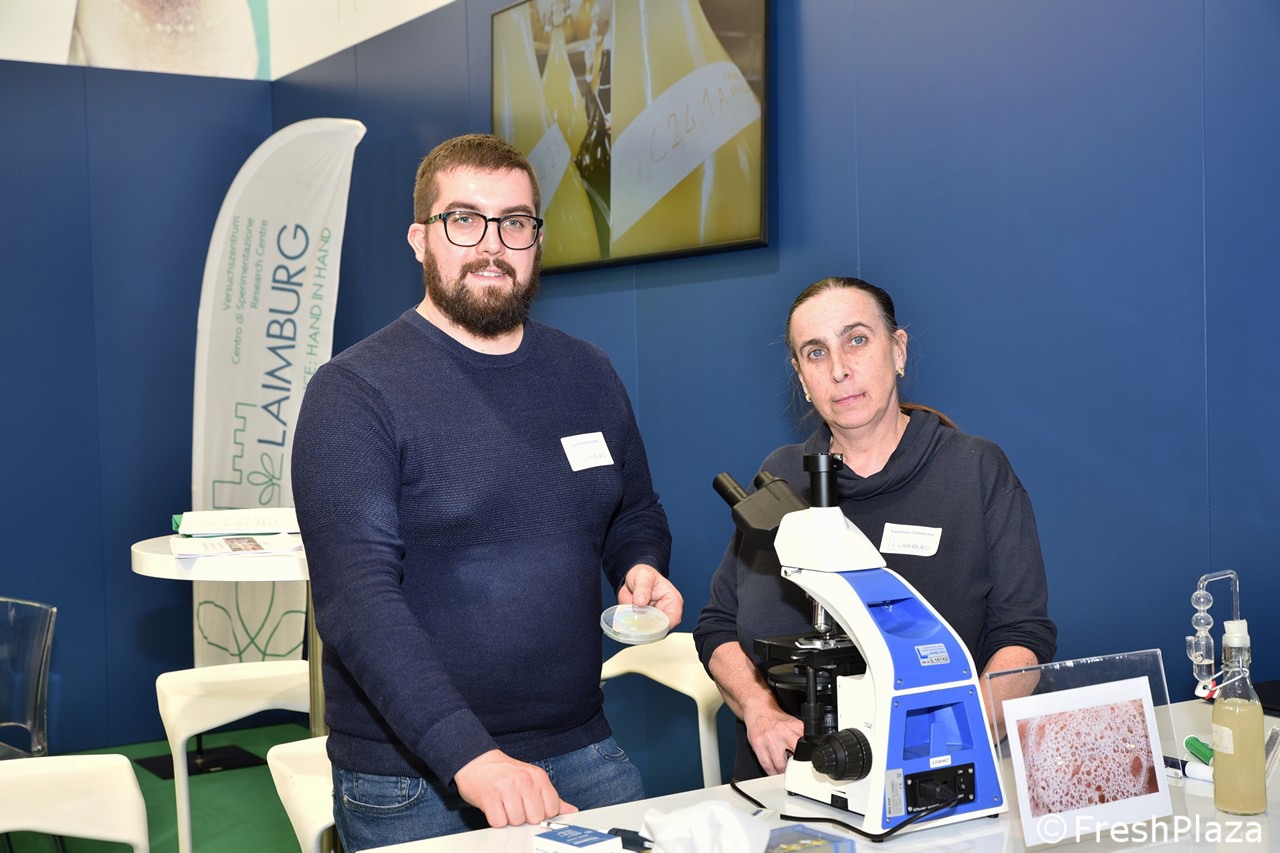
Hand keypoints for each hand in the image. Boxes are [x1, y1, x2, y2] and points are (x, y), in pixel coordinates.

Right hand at [453, 750, 577, 827]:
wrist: (476, 762)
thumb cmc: (505, 774)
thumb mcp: (531, 780)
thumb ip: (552, 797)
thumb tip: (572, 811)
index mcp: (538, 777)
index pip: (552, 810)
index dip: (541, 814)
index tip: (531, 809)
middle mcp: (525, 780)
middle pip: (535, 818)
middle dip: (525, 818)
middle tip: (515, 806)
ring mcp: (507, 788)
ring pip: (517, 822)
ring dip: (509, 819)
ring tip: (504, 805)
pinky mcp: (490, 796)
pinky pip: (499, 822)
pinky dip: (495, 820)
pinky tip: (494, 808)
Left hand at [618, 564, 682, 627]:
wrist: (632, 580)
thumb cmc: (644, 576)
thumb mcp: (644, 576)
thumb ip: (643, 587)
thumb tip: (640, 601)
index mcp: (673, 600)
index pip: (674, 617)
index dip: (665, 623)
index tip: (652, 624)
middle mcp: (665, 613)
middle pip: (662, 628)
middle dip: (649, 628)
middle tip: (637, 620)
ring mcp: (653, 620)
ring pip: (649, 633)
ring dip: (639, 629)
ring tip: (631, 618)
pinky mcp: (642, 625)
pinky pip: (638, 632)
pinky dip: (632, 630)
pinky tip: (627, 623)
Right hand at [743, 704, 803, 775]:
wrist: (758, 710)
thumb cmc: (776, 720)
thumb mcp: (793, 724)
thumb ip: (801, 736)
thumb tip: (811, 751)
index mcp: (795, 726)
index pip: (807, 746)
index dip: (808, 758)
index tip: (807, 765)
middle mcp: (783, 733)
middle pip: (795, 757)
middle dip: (796, 767)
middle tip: (797, 771)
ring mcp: (770, 740)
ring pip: (780, 765)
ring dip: (783, 772)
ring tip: (785, 773)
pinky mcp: (758, 746)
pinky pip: (767, 765)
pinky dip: (772, 772)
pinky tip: (774, 772)